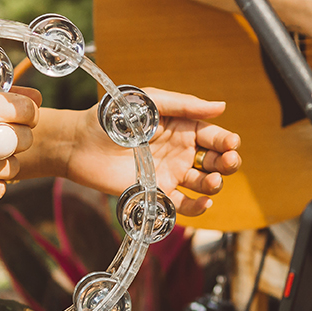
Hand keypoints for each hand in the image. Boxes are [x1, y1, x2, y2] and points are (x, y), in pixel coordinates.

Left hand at [66, 87, 240, 216]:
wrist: (81, 143)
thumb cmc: (114, 116)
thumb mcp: (151, 102)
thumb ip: (184, 105)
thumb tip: (222, 106)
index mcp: (183, 128)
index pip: (214, 136)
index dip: (227, 141)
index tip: (231, 144)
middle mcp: (181, 152)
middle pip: (216, 161)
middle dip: (228, 163)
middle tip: (228, 162)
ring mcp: (170, 173)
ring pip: (204, 183)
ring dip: (214, 184)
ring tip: (212, 181)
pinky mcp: (157, 193)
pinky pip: (183, 205)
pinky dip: (197, 208)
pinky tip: (204, 202)